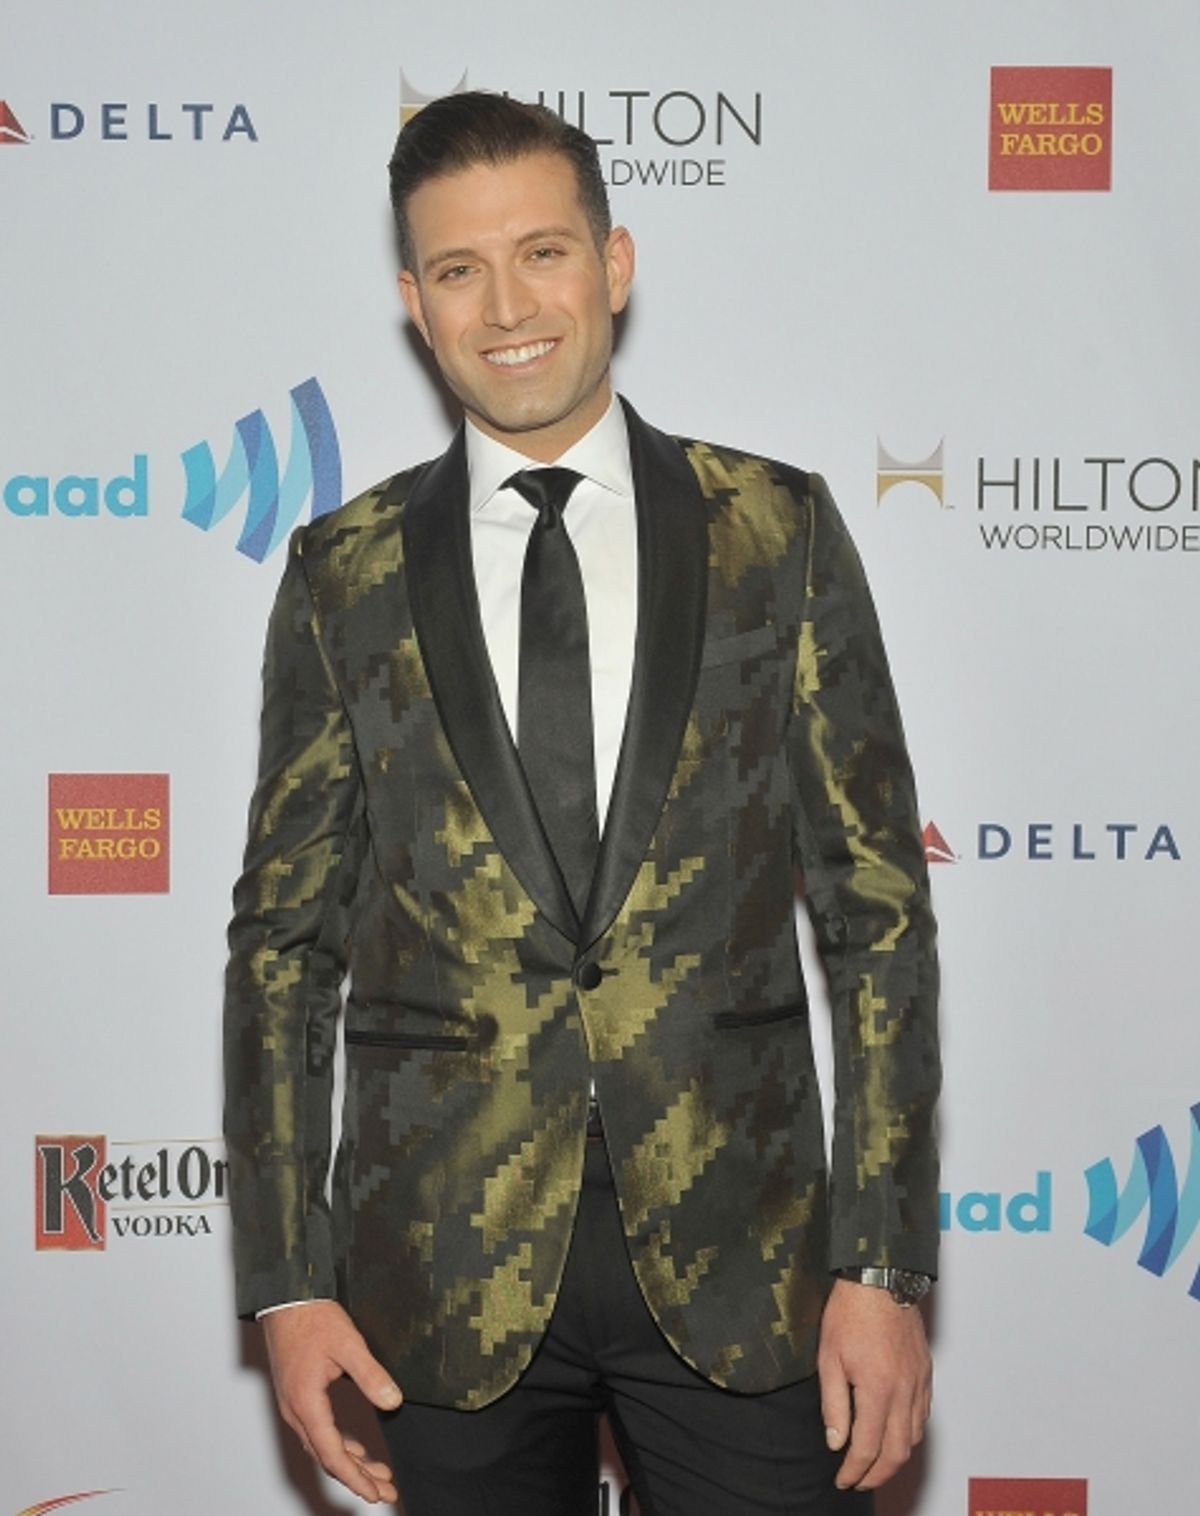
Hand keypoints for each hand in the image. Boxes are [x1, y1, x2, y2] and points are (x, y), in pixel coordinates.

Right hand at [263, 1300, 402, 1504]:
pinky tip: (357, 1449)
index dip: (355, 1477)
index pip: (332, 1454)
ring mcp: (294, 1405)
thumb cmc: (311, 1317)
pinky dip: (339, 1447)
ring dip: (350, 1464)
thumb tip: (393, 1402)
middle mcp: (296, 1411)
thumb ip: (370, 1374)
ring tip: (378, 1475)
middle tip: (385, 1491)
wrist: (285, 1298)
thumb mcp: (348, 1343)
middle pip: (327, 1457)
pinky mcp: (298, 1396)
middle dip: (357, 1478)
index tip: (375, 1493)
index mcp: (306, 1403)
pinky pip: (318, 1433)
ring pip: (322, 1447)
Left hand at [817, 1278, 931, 1490]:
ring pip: (915, 1438)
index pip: (867, 1448)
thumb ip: (833, 1405)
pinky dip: (910, 1435)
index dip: (854, 1471)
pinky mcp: (925, 1373)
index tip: (842, 1479)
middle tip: (858, 1481)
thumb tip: (836, 1442)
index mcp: (878, 1390)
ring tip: (875, 1465)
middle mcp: (904, 1392)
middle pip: (896, 1453)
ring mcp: (919, 1383)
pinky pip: (923, 1416)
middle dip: (877, 1475)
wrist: (880, 1280)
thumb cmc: (850, 1313)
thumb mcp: (828, 1358)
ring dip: (895, 1459)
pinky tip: (896, 1435)